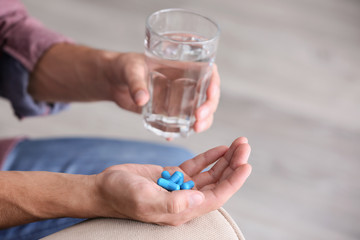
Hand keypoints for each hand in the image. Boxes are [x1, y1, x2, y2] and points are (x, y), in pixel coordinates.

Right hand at [94, 137, 250, 225]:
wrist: (104, 187)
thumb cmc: (121, 195)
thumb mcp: (144, 200)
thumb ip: (171, 203)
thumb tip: (199, 199)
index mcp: (182, 209)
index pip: (216, 196)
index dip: (233, 182)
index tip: (246, 165)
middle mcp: (186, 199)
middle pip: (217, 183)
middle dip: (233, 165)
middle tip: (244, 146)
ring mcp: (180, 187)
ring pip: (210, 174)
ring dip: (225, 160)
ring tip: (238, 144)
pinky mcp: (173, 175)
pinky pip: (196, 166)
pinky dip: (209, 157)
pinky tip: (220, 149)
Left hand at [105, 53, 220, 132]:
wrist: (113, 81)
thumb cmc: (123, 66)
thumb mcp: (129, 70)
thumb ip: (135, 83)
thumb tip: (142, 99)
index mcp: (183, 66)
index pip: (209, 73)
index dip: (214, 84)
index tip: (209, 94)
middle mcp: (186, 83)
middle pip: (207, 96)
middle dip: (209, 108)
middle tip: (199, 119)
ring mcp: (178, 99)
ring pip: (198, 112)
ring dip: (201, 122)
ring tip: (194, 130)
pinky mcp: (168, 112)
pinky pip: (180, 123)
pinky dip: (179, 131)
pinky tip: (171, 137)